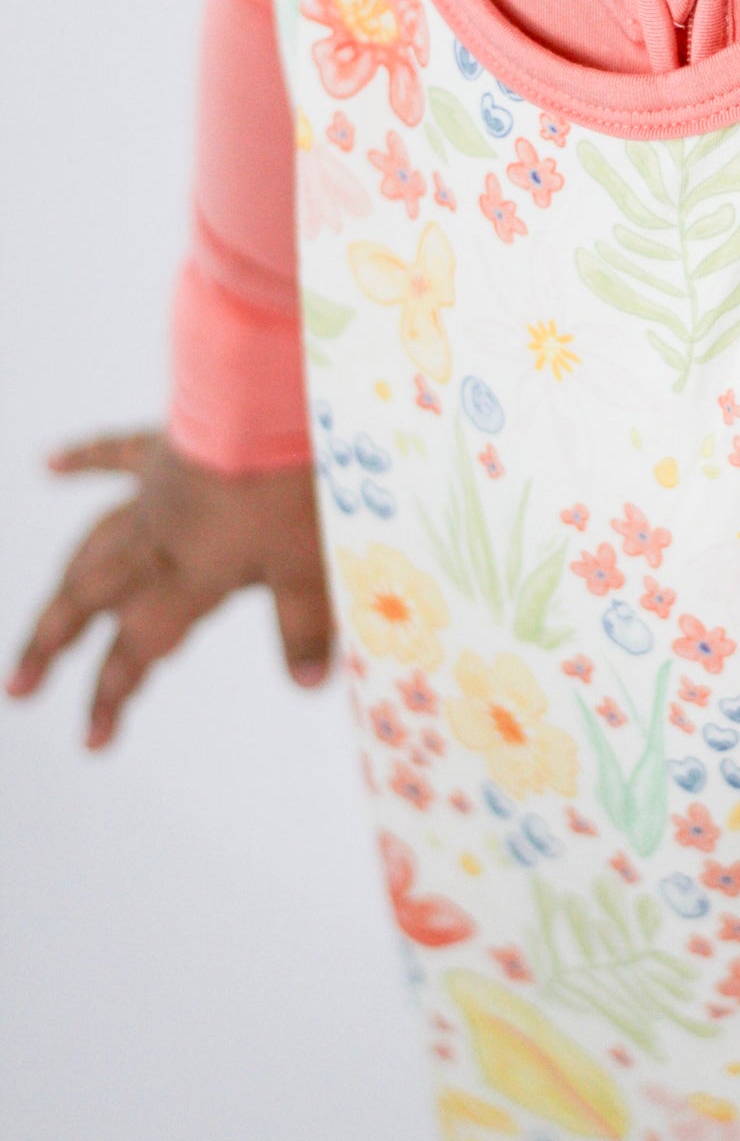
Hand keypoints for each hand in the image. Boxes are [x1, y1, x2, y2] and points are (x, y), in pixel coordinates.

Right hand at [5, 430, 331, 748]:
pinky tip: (50, 463)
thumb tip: (309, 685)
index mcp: (186, 574)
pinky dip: (80, 460)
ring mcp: (154, 493)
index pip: (138, 646)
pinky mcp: (163, 448)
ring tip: (43, 620)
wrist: (271, 400)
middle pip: (89, 600)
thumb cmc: (293, 481)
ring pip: (92, 545)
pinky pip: (113, 455)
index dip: (113, 695)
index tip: (91, 740)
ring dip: (63, 583)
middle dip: (52, 647)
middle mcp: (155, 540)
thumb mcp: (309, 561)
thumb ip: (305, 622)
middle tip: (18, 688)